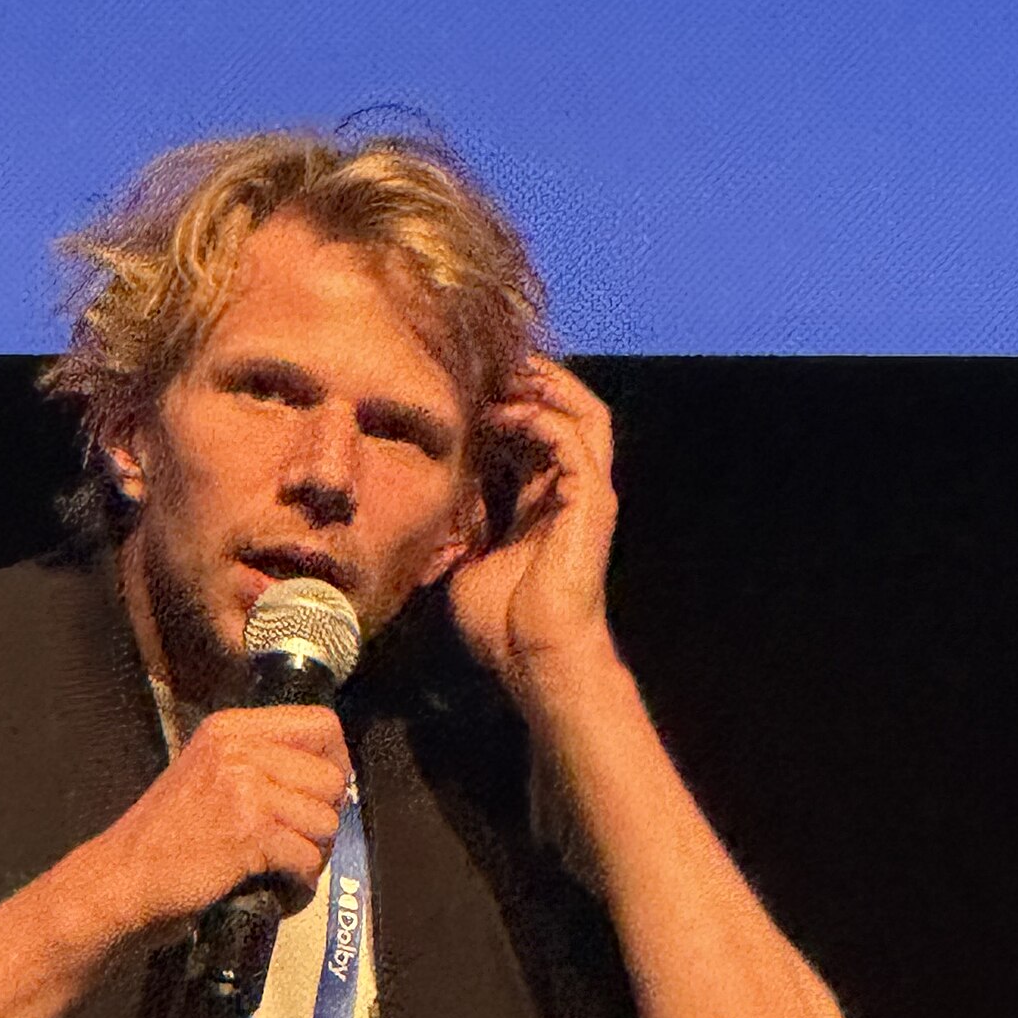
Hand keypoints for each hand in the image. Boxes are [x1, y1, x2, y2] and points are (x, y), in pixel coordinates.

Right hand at [83, 704, 351, 939]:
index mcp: (230, 729)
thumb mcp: (206, 774)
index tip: (321, 794)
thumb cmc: (163, 840)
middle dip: (324, 818)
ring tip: (284, 864)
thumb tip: (328, 777)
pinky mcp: (248, 831)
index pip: (320, 725)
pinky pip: (306, 856)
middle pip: (331, 777)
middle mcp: (238, 749)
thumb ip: (257, 763)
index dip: (334, 762)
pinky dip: (298, 879)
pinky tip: (275, 883)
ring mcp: (244, 788)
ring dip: (313, 852)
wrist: (122, 878)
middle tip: (298, 841)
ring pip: (324, 820)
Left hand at [448, 357, 620, 705]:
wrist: (531, 656)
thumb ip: (458, 524)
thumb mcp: (465, 559)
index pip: (533, 433)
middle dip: (534, 380)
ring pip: (583, 414)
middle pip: (567, 410)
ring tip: (507, 371)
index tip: (466, 383)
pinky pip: (574, 442)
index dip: (505, 402)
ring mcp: (586, 495)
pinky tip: (505, 413)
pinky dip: (542, 419)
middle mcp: (570, 491)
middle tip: (493, 361)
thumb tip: (425, 505)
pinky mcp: (592, 502)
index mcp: (541, 502)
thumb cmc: (500, 623)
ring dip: (545, 388)